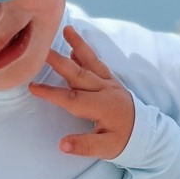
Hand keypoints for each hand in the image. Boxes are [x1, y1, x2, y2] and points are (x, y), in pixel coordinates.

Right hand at [29, 26, 136, 159]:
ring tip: (66, 29)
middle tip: (40, 49)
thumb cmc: (124, 141)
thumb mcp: (106, 149)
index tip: (32, 86)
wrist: (147, 133)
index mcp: (102, 107)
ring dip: (78, 44)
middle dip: (58, 61)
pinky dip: (86, 53)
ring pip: (90, 61)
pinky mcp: (112, 80)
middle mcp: (105, 90)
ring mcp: (109, 83)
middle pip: (78, 73)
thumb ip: (84, 146)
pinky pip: (97, 63)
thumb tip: (62, 144)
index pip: (71, 99)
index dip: (50, 93)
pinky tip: (74, 47)